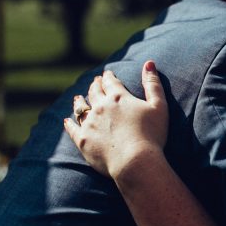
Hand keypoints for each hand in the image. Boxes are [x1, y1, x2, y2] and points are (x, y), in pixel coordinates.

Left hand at [63, 62, 167, 180]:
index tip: (106, 73)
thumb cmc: (152, 135)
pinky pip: (72, 129)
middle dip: (95, 86)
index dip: (108, 77)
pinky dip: (69, 123)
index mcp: (119, 97)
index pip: (111, 82)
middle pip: (94, 92)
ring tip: (78, 98)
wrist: (135, 162)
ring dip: (80, 101)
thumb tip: (149, 62)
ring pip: (81, 108)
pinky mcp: (83, 140)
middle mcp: (101, 107)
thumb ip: (153, 84)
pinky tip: (67, 121)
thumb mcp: (159, 106)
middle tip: (95, 82)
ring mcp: (90, 123)